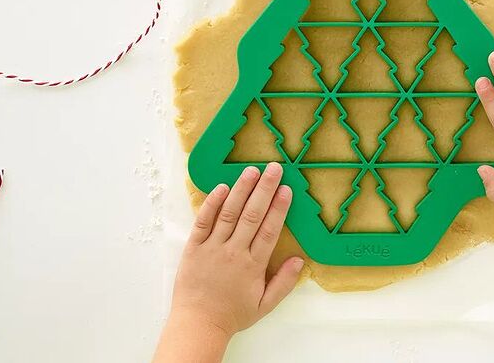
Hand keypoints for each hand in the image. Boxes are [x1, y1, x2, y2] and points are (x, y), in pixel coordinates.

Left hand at [169, 164, 302, 338]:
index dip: (278, 208)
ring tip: (251, 170)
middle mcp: (233, 252)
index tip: (286, 189)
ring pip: (229, 213)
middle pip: (252, 215)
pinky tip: (222, 187)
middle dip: (264, 189)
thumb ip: (284, 282)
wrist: (197, 325)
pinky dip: (212, 203)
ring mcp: (212, 248)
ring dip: (241, 190)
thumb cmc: (232, 314)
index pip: (269, 230)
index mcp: (253, 265)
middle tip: (274, 168)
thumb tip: (300, 259)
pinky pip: (203, 221)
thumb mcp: (264, 305)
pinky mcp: (193, 247)